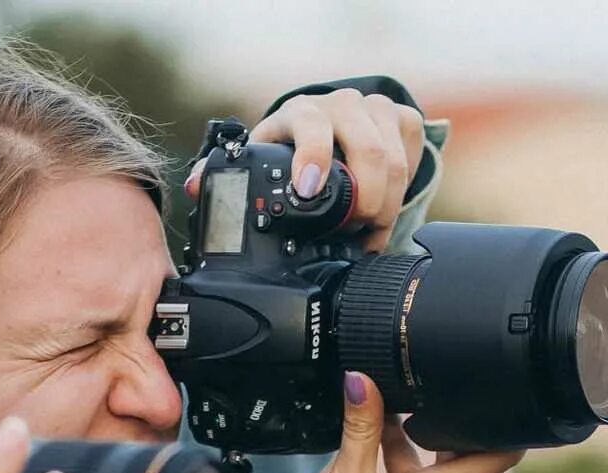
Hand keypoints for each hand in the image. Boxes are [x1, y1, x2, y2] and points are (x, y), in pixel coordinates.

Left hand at [187, 89, 423, 252]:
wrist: (334, 121)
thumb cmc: (295, 145)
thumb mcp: (266, 155)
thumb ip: (232, 172)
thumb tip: (195, 189)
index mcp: (300, 112)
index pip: (312, 126)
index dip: (314, 157)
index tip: (309, 190)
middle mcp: (341, 105)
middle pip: (370, 154)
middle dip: (364, 204)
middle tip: (351, 232)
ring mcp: (376, 110)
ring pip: (396, 165)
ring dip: (385, 208)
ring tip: (367, 233)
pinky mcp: (403, 121)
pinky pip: (412, 161)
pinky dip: (401, 198)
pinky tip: (384, 215)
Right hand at [269, 375, 520, 472]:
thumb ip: (359, 429)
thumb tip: (363, 379)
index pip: (502, 454)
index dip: (510, 420)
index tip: (508, 390)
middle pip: (463, 452)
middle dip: (442, 418)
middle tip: (418, 382)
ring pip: (434, 466)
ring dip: (410, 439)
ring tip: (376, 406)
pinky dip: (399, 462)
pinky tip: (367, 442)